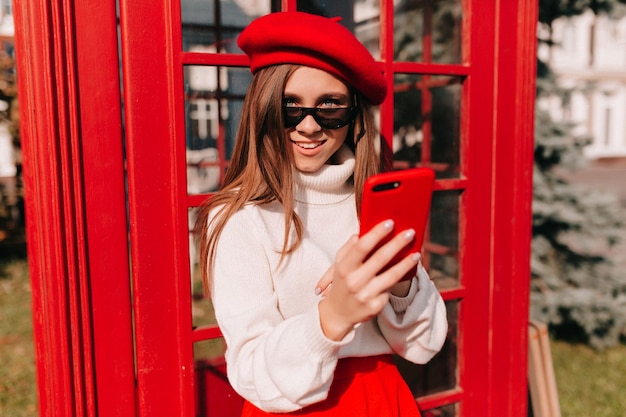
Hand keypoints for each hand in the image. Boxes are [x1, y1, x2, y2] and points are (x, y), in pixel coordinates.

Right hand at [317, 220, 419, 340]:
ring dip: (407, 262)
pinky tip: (408, 270)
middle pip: (380, 258)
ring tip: (416, 254)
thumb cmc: (342, 282)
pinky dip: (400, 278)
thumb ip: (349, 248)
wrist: (337, 313)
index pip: (362, 247)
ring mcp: (365, 294)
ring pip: (392, 275)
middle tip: (410, 232)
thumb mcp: (338, 264)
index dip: (377, 233)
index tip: (390, 222)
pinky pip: (391, 288)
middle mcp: (354, 281)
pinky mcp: (376, 306)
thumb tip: (362, 233)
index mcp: (344, 267)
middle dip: (397, 243)